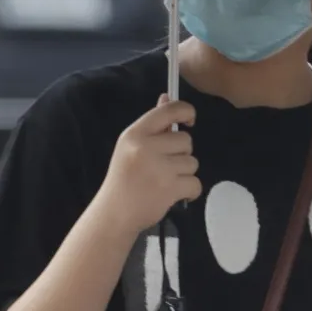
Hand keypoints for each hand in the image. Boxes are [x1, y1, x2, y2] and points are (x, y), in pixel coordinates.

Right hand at [94, 96, 201, 233]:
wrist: (115, 213)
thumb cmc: (124, 178)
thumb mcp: (131, 146)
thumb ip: (152, 124)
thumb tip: (167, 97)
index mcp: (135, 134)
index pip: (169, 111)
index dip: (186, 111)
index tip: (189, 120)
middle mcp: (146, 147)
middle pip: (186, 140)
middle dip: (181, 153)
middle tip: (164, 166)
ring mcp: (159, 168)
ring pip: (192, 162)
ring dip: (184, 173)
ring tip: (165, 182)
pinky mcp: (170, 188)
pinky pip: (196, 183)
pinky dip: (190, 190)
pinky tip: (175, 194)